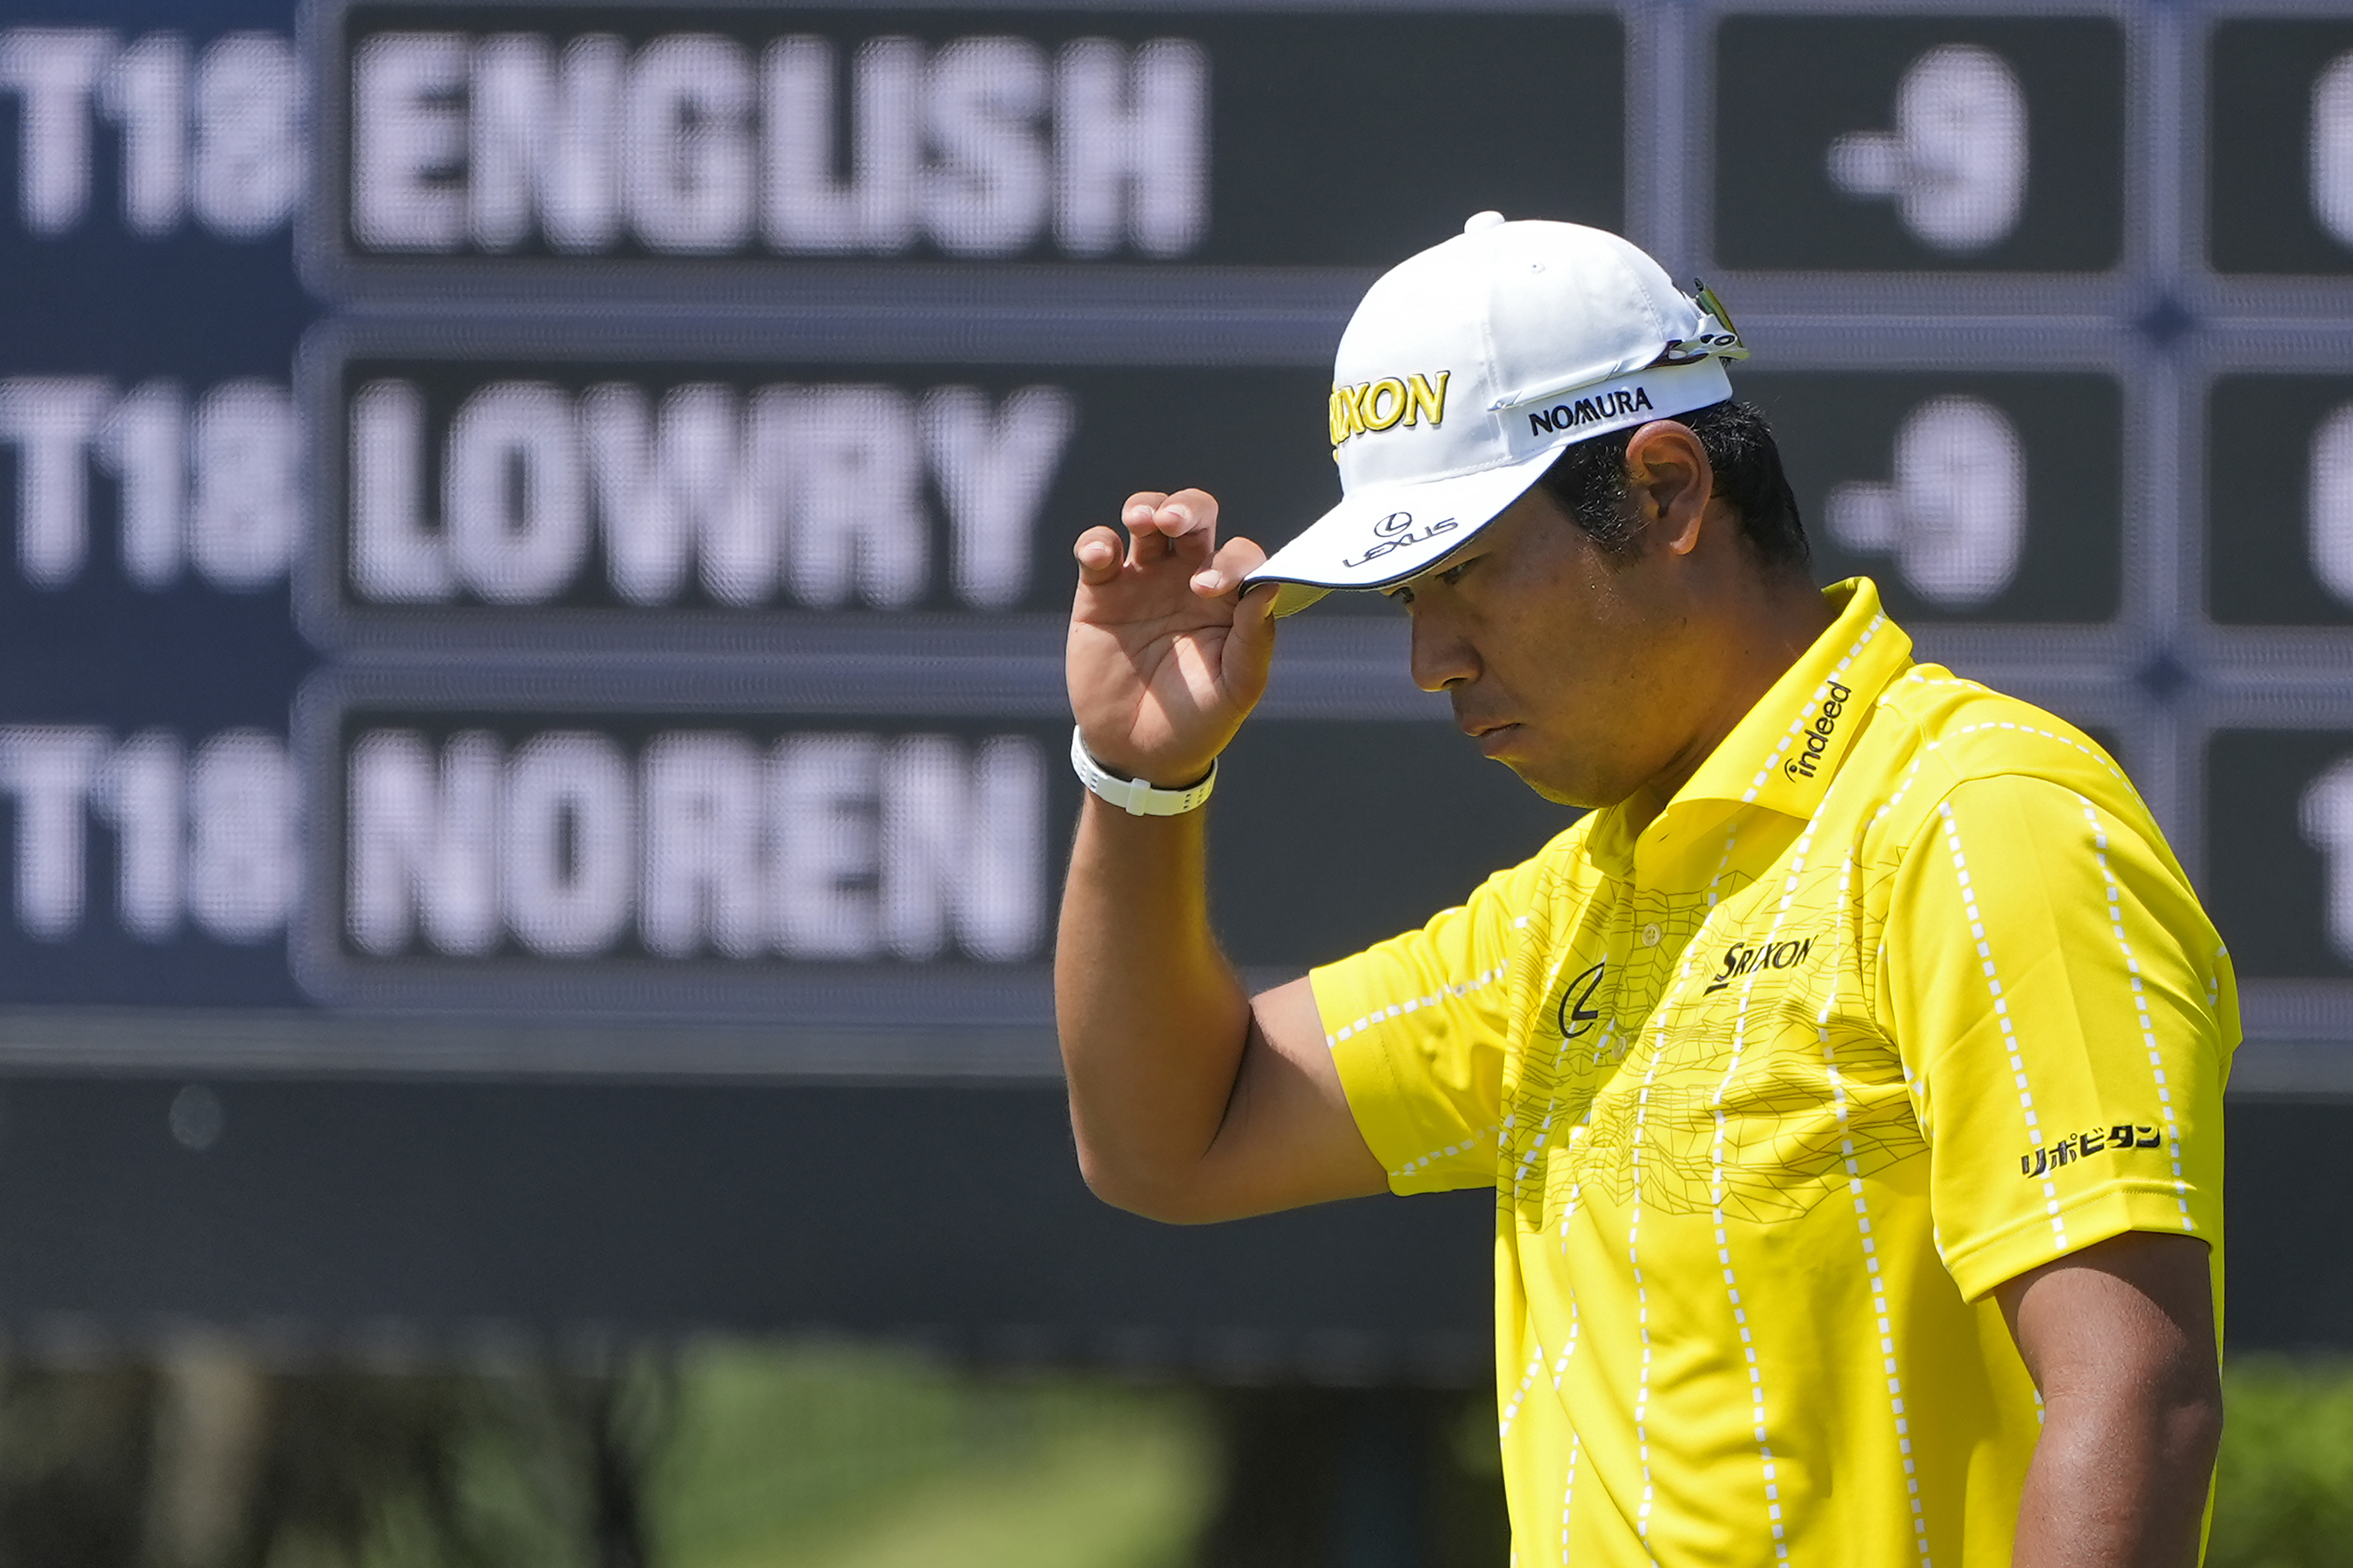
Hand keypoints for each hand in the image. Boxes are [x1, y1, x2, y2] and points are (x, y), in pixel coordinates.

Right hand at [1068, 489, 1276, 786]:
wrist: (1139, 754)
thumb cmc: (1198, 721)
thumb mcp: (1236, 689)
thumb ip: (1255, 639)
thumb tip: (1270, 585)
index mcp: (1229, 598)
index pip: (1239, 555)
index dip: (1229, 560)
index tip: (1208, 587)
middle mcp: (1189, 578)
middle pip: (1194, 517)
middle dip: (1186, 507)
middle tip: (1174, 522)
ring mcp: (1144, 580)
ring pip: (1147, 517)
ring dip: (1146, 507)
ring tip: (1142, 521)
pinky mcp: (1100, 592)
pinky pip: (1098, 550)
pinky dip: (1097, 542)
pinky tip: (1099, 558)